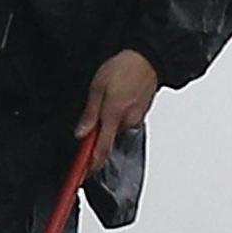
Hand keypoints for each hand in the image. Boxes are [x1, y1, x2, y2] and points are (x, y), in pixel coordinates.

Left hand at [74, 49, 161, 173]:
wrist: (150, 58)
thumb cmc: (125, 68)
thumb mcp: (98, 86)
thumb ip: (90, 113)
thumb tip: (81, 133)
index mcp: (114, 116)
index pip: (101, 149)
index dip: (91, 164)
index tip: (83, 174)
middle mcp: (127, 122)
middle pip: (107, 139)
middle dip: (96, 133)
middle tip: (91, 113)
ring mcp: (136, 119)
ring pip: (115, 129)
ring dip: (107, 120)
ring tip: (107, 98)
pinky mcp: (140, 115)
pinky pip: (124, 121)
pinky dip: (117, 115)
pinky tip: (117, 98)